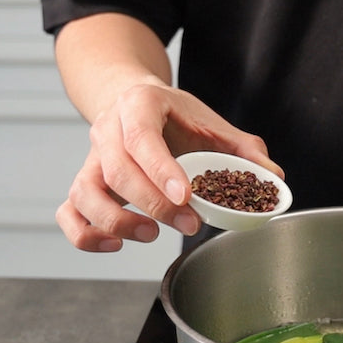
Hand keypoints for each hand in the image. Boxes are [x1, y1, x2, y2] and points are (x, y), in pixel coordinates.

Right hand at [56, 81, 282, 251]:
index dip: (161, 170)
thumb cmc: (175, 115)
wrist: (133, 98)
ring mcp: (90, 157)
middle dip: (154, 204)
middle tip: (188, 224)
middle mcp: (107, 129)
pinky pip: (69, 211)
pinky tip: (114, 244)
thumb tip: (274, 178)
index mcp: (139, 105)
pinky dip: (84, 233)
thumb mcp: (211, 122)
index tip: (186, 196)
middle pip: (117, 170)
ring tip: (150, 235)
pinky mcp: (82, 183)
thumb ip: (243, 149)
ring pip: (85, 193)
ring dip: (116, 221)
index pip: (143, 137)